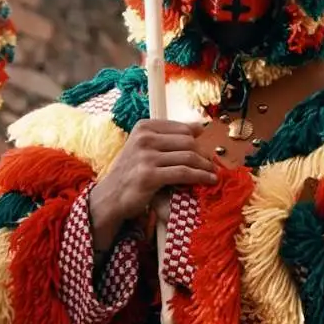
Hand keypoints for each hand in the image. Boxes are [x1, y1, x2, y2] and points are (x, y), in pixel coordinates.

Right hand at [89, 119, 216, 249]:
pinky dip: (201, 177)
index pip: (182, 128)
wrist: (110, 196)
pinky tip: (209, 180)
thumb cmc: (130, 172)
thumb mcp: (144, 148)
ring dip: (206, 166)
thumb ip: (167, 137)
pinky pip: (184, 173)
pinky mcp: (150, 176)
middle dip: (203, 154)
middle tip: (210, 164)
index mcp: (143, 127)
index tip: (204, 150)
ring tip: (212, 173)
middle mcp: (143, 139)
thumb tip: (200, 126)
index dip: (197, 140)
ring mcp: (145, 157)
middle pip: (188, 142)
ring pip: (189, 157)